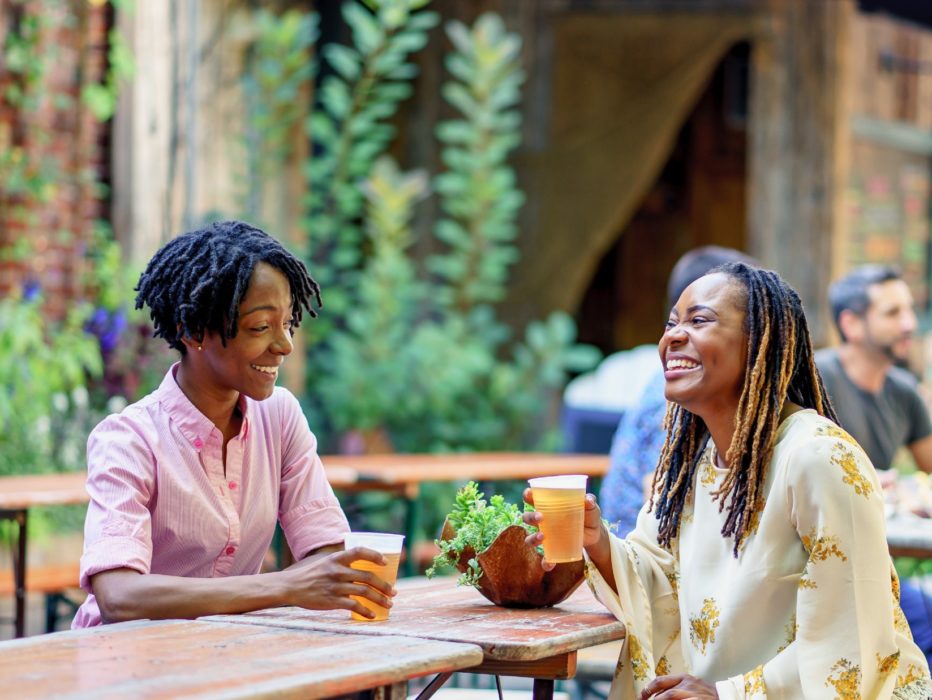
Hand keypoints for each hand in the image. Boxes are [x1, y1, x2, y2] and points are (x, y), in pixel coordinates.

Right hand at [279, 547, 395, 619]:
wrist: (290, 587)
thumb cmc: (310, 575)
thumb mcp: (325, 562)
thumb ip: (341, 563)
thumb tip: (362, 568)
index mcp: (337, 558)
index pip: (360, 551)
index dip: (375, 555)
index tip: (386, 563)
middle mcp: (338, 571)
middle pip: (368, 576)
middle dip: (384, 585)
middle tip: (393, 592)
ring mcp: (335, 586)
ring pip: (364, 592)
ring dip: (380, 599)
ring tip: (389, 604)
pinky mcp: (332, 601)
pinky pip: (354, 606)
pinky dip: (366, 611)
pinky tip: (372, 615)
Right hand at [522, 489, 606, 570]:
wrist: (595, 533)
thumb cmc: (588, 514)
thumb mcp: (590, 507)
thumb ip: (589, 501)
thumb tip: (588, 499)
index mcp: (549, 506)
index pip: (533, 498)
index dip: (528, 495)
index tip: (529, 495)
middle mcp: (543, 521)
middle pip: (527, 518)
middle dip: (530, 517)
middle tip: (540, 517)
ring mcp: (547, 536)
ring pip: (530, 538)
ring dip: (533, 538)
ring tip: (541, 537)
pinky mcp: (553, 550)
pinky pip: (545, 558)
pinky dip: (545, 562)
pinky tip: (550, 564)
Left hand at [639, 674, 717, 698]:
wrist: (729, 696)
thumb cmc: (707, 694)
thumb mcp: (692, 686)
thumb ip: (676, 687)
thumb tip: (656, 696)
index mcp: (684, 678)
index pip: (660, 681)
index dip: (647, 690)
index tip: (641, 697)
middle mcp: (689, 684)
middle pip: (665, 693)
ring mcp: (695, 694)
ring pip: (671, 696)